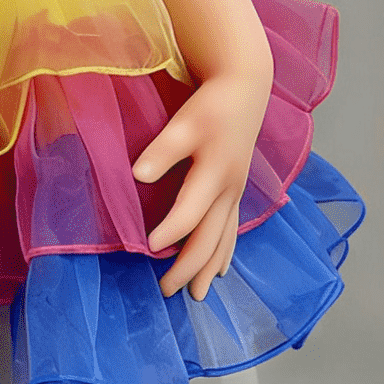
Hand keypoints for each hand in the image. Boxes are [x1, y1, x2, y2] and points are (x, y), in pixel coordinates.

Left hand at [133, 68, 271, 301]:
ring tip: (196, 294)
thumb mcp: (183, 123)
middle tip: (166, 291)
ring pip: (224, 240)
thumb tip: (138, 176)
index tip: (148, 247)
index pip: (190, 213)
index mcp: (215, 175)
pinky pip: (231, 230)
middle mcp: (229, 191)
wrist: (245, 89)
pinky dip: (225, 252)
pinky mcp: (236, 191)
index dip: (170, 232)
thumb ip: (162, 151)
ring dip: (209, 268)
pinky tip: (220, 270)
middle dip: (189, 267)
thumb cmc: (212, 106)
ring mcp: (235, 194)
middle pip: (210, 238)